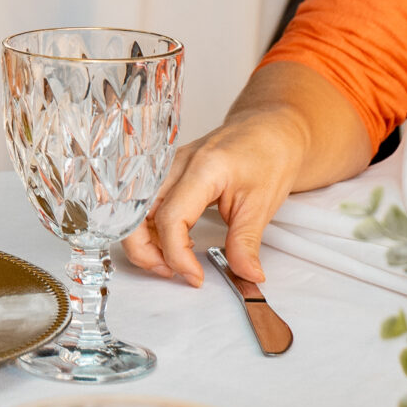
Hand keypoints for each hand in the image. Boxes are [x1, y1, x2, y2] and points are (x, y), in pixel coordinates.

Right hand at [121, 108, 313, 287]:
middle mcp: (176, 164)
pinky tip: (176, 242)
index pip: (171, 219)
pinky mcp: (168, 173)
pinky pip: (146, 204)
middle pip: (137, 213)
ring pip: (136, 210)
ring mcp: (168, 167)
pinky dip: (152, 229)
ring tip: (173, 262)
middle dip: (144, 251)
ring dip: (145, 241)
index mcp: (202, 169)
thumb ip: (246, 244)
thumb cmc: (268, 154)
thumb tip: (246, 276)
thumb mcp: (262, 204)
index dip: (177, 255)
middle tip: (171, 273)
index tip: (196, 277)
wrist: (270, 128)